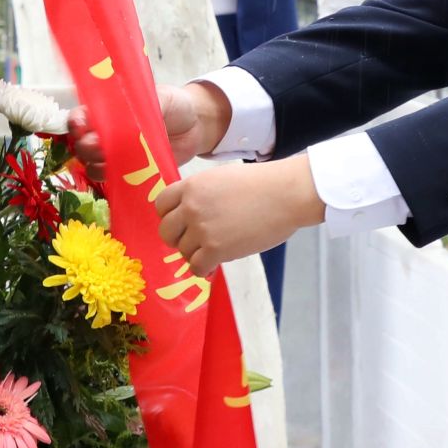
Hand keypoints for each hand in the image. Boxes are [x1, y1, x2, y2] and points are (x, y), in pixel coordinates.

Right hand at [68, 81, 229, 179]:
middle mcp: (107, 134)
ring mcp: (118, 154)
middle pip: (83, 144)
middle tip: (99, 148)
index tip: (81, 127)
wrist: (196, 126)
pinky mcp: (131, 172)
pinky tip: (119, 179)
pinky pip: (115, 180)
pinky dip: (113, 181)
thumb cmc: (175, 105)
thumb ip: (144, 107)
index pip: (82, 116)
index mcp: (108, 110)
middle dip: (86, 148)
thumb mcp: (161, 98)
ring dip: (97, 167)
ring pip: (94, 165)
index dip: (77, 123)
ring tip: (110, 164)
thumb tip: (127, 117)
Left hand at [152, 157, 324, 273]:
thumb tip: (190, 215)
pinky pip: (196, 267)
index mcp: (192, 186)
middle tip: (195, 241)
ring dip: (196, 254)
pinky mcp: (215, 249)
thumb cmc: (263, 185)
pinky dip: (203, 269)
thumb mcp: (223, 178)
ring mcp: (202, 229)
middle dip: (178, 239)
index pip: (161, 205)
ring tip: (214, 251)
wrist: (286, 194)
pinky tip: (214, 265)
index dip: (169, 217)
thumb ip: (202, 194)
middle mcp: (191, 207)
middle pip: (166, 231)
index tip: (181, 223)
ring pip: (182, 251)